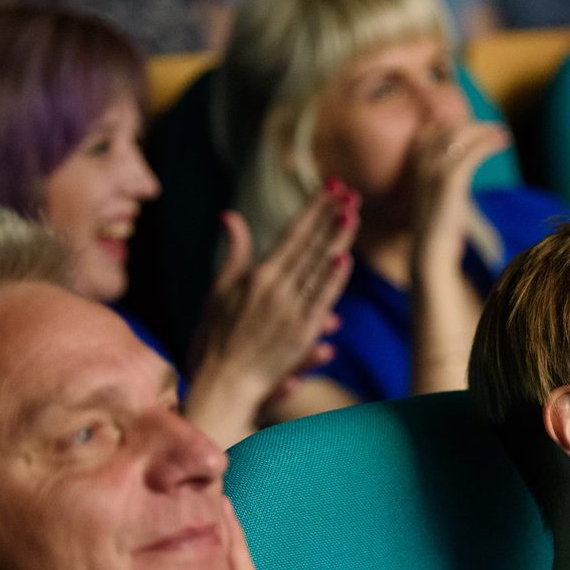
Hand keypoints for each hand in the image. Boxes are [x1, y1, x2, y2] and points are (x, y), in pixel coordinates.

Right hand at [186, 184, 357, 443]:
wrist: (222, 382)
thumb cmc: (218, 335)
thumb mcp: (221, 288)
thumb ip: (234, 252)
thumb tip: (228, 215)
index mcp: (258, 275)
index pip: (292, 234)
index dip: (313, 209)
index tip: (331, 188)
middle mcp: (274, 289)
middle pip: (308, 246)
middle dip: (329, 217)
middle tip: (349, 192)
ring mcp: (288, 311)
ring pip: (317, 269)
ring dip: (335, 240)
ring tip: (351, 214)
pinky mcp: (299, 335)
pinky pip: (318, 302)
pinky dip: (330, 280)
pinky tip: (343, 260)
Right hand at [407, 120, 509, 393]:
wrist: (450, 388)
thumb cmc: (475, 362)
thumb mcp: (498, 311)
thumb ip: (507, 291)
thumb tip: (538, 282)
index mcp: (435, 255)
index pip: (434, 191)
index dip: (453, 159)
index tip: (488, 141)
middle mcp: (423, 245)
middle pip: (425, 172)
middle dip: (454, 140)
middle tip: (493, 129)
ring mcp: (423, 248)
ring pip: (432, 171)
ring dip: (465, 143)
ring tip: (497, 132)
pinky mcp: (431, 253)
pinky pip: (445, 188)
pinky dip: (470, 158)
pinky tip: (496, 144)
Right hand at [410, 120, 510, 276]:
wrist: (430, 252)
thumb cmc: (438, 231)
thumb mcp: (440, 198)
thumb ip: (447, 182)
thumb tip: (462, 174)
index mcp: (416, 166)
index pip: (432, 130)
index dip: (455, 125)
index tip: (475, 128)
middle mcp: (422, 164)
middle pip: (447, 129)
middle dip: (473, 126)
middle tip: (495, 129)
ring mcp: (434, 171)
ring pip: (460, 137)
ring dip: (484, 132)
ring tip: (503, 134)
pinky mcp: (450, 182)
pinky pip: (471, 153)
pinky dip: (488, 144)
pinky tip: (502, 143)